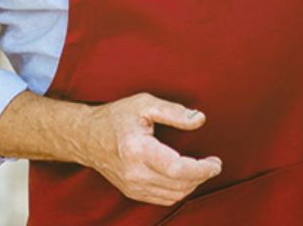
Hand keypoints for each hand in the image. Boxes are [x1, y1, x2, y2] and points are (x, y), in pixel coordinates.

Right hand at [85, 92, 222, 206]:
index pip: (178, 169)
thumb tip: (199, 119)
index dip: (202, 169)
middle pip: (178, 185)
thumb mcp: (145, 103)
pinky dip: (178, 191)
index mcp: (138, 150)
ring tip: (202, 169)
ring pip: (172, 195)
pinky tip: (185, 177)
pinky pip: (162, 199)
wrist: (86, 136)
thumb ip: (174, 111)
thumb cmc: (116, 116)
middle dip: (201, 177)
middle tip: (214, 164)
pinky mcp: (131, 192)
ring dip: (192, 185)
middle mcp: (134, 173)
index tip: (216, 162)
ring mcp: (132, 186)